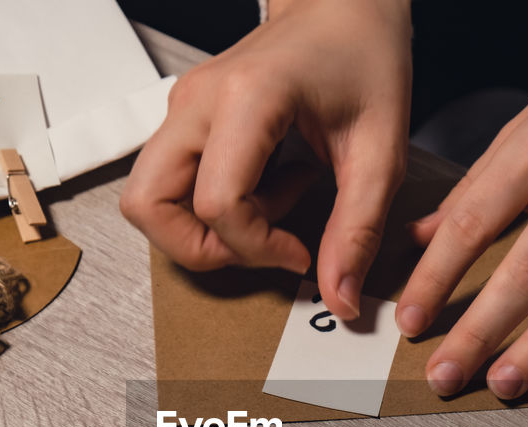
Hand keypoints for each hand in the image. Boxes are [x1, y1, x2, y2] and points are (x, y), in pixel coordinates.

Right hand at [121, 0, 412, 320]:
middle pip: (147, 204)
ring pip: (146, 198)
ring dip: (198, 230)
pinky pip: (170, 183)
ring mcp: (183, 108)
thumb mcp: (382, 152)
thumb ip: (358, 229)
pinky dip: (207, 207)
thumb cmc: (364, 58)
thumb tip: (339, 297)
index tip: (301, 252)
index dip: (256, 248)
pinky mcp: (185, 119)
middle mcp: (197, 101)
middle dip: (200, 249)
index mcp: (246, 98)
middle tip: (259, 245)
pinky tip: (264, 188)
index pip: (216, 203)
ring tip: (265, 211)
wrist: (344, 6)